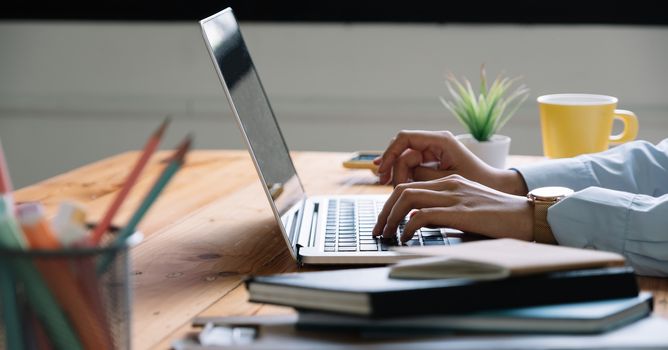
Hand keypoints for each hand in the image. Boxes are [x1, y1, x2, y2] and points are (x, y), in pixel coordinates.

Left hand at [372, 175, 532, 242]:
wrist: (529, 218)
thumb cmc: (502, 220)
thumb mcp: (469, 211)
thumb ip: (446, 214)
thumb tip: (421, 226)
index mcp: (451, 182)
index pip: (410, 186)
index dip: (391, 204)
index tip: (385, 221)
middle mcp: (449, 184)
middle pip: (402, 189)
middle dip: (384, 211)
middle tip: (377, 230)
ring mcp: (454, 195)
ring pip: (407, 198)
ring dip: (390, 217)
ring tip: (386, 234)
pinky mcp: (459, 210)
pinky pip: (421, 215)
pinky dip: (407, 227)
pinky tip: (405, 238)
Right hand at [373, 130, 527, 194]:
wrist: (498, 187)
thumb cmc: (478, 183)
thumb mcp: (446, 181)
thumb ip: (420, 176)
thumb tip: (398, 177)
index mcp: (441, 140)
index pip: (404, 138)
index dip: (389, 153)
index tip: (382, 170)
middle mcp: (436, 142)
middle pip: (402, 149)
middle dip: (392, 166)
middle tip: (385, 184)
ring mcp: (434, 151)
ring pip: (405, 159)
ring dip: (397, 173)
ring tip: (394, 190)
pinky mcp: (434, 161)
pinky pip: (412, 166)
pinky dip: (405, 176)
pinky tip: (398, 186)